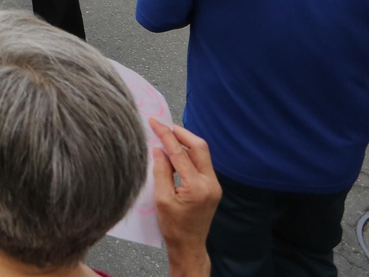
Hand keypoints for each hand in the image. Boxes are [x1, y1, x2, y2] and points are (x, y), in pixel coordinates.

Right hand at [150, 120, 220, 265]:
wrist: (189, 246)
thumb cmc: (173, 227)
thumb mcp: (161, 200)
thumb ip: (161, 172)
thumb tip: (158, 149)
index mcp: (196, 186)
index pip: (179, 153)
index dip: (165, 135)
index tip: (154, 122)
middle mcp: (210, 183)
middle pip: (199, 147)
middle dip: (181, 133)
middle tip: (164, 125)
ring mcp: (214, 185)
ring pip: (202, 154)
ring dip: (186, 142)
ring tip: (168, 136)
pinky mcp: (212, 188)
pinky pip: (202, 164)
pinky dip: (189, 154)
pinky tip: (177, 153)